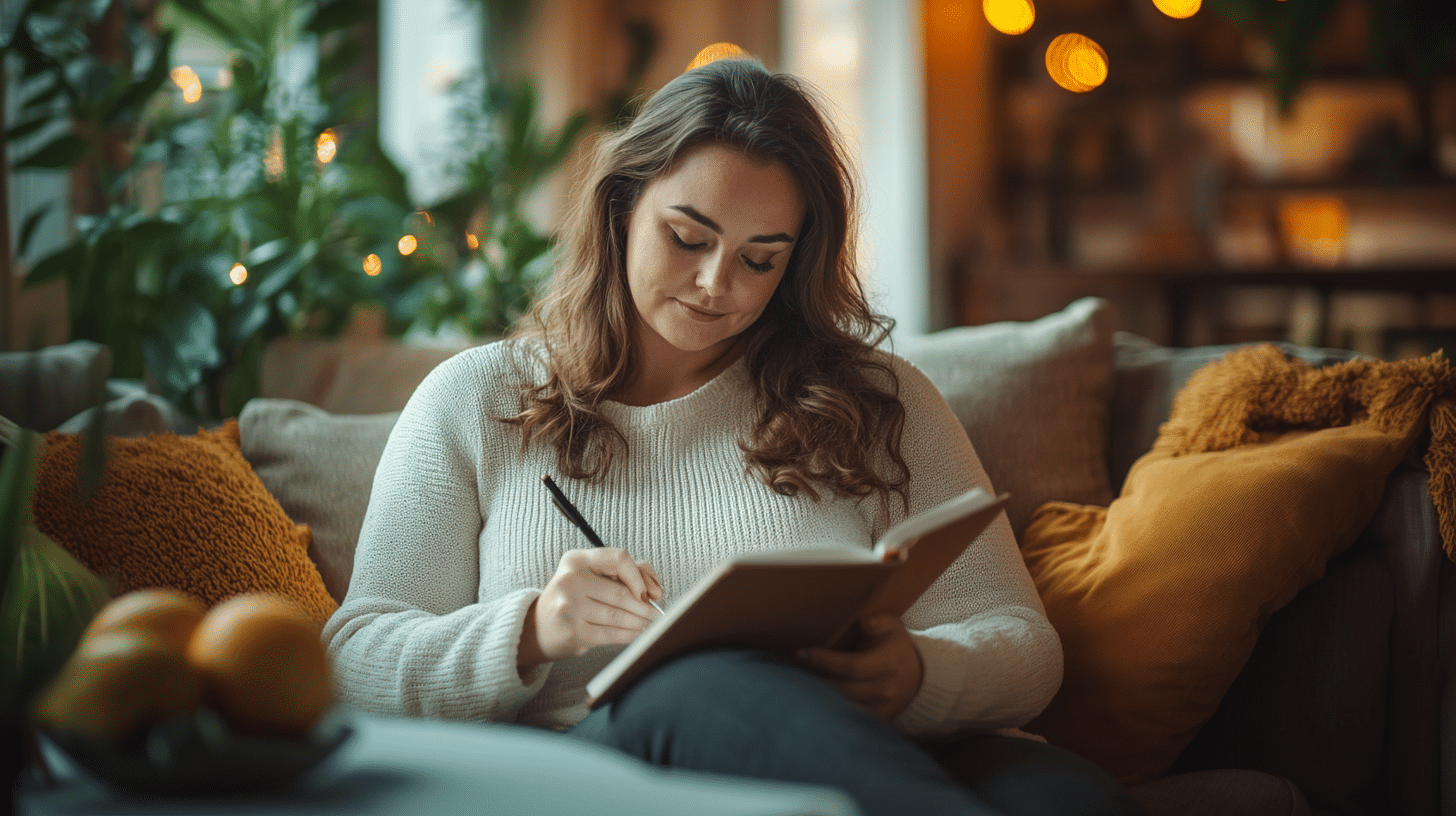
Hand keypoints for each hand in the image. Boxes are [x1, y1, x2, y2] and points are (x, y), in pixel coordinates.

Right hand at [519, 548, 662, 670]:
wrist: (539, 627)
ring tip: (650, 625)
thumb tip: (655, 590)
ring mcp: (570, 606)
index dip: (639, 576)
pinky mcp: (573, 631)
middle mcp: (570, 579)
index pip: (619, 559)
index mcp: (576, 560)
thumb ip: (626, 571)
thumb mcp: (592, 575)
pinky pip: (611, 634)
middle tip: (656, 614)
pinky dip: (630, 635)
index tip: (647, 592)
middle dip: (645, 607)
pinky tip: (637, 634)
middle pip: (621, 592)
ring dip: (640, 622)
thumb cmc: (574, 597)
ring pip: (618, 615)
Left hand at [795, 614, 922, 720]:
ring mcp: (881, 708)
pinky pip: (847, 717)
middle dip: (814, 680)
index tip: (800, 654)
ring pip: (842, 706)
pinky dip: (828, 708)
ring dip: (818, 696)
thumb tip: (863, 622)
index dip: (823, 661)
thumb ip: (878, 621)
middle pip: (841, 689)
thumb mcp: (892, 626)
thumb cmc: (897, 647)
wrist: (919, 678)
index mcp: (887, 663)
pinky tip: (812, 698)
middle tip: (792, 669)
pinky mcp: (875, 720)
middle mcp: (884, 689)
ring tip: (797, 684)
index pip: (851, 666)